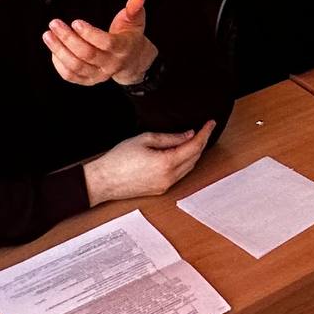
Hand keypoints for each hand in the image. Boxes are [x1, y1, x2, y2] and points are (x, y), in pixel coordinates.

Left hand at [44, 0, 156, 87]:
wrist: (132, 62)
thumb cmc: (130, 37)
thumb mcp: (135, 22)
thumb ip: (134, 9)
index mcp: (122, 48)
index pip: (105, 43)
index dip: (89, 33)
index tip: (75, 22)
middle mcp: (110, 65)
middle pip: (86, 54)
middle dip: (68, 38)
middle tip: (54, 24)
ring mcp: (99, 75)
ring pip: (76, 66)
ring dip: (59, 51)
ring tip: (48, 35)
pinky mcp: (89, 80)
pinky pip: (70, 76)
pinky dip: (59, 64)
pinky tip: (53, 49)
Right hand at [82, 122, 214, 202]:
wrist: (103, 181)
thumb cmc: (119, 159)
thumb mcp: (145, 139)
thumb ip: (170, 138)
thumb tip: (188, 135)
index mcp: (166, 163)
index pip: (194, 146)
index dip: (204, 133)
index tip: (210, 123)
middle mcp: (169, 178)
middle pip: (195, 158)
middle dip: (201, 142)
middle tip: (204, 128)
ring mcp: (165, 186)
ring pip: (189, 168)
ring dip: (194, 153)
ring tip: (195, 138)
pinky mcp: (160, 190)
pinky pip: (179, 175)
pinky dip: (185, 163)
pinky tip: (182, 153)